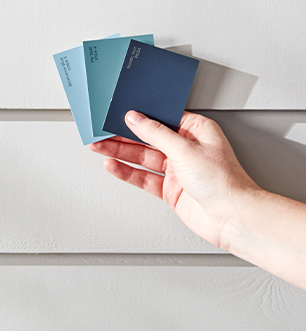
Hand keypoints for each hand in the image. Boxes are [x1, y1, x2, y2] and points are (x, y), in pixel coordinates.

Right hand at [88, 111, 259, 248]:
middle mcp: (186, 149)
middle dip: (123, 135)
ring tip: (98, 146)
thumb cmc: (224, 182)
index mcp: (196, 131)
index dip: (140, 115)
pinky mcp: (170, 189)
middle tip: (101, 130)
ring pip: (142, 157)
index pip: (161, 118)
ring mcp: (177, 170)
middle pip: (148, 138)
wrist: (232, 218)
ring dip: (120, 153)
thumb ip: (156, 133)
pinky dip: (127, 172)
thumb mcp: (185, 149)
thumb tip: (136, 118)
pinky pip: (143, 177)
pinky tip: (113, 165)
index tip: (119, 111)